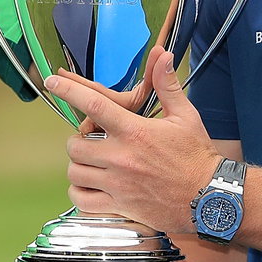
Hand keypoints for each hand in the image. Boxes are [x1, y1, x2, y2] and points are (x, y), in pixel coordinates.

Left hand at [47, 48, 220, 232]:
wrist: (209, 197)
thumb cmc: (197, 156)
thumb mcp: (185, 116)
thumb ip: (167, 85)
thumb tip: (161, 55)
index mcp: (135, 131)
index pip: (93, 105)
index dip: (68, 91)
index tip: (52, 82)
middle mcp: (122, 157)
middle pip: (75, 144)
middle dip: (77, 140)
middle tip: (90, 141)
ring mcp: (118, 184)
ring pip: (75, 172)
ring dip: (78, 165)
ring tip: (90, 162)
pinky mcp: (119, 206)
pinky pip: (81, 200)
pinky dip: (79, 192)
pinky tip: (89, 186)